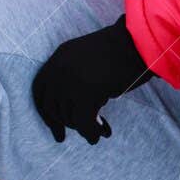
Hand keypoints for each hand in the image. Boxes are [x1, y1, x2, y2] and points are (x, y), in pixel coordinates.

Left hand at [31, 14, 152, 143]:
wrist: (140, 42)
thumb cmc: (123, 50)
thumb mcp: (91, 59)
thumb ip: (77, 78)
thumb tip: (75, 109)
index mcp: (60, 55)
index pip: (40, 88)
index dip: (44, 109)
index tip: (54, 125)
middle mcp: (60, 68)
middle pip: (51, 105)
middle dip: (60, 124)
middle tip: (64, 137)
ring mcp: (71, 81)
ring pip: (68, 116)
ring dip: (82, 128)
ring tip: (98, 132)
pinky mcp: (85, 94)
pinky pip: (84, 122)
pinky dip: (91, 132)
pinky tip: (101, 134)